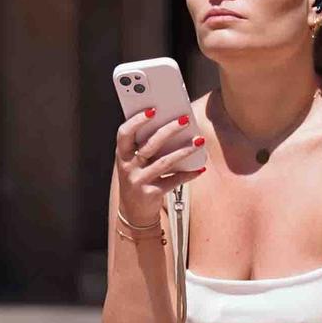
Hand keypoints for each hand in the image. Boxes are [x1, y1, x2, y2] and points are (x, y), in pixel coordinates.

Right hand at [114, 107, 206, 227]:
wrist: (134, 213)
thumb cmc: (138, 179)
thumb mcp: (134, 162)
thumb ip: (145, 145)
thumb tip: (172, 124)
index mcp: (122, 154)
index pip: (124, 133)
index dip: (136, 121)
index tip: (152, 109)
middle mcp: (128, 167)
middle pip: (149, 145)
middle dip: (169, 130)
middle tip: (185, 119)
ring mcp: (139, 181)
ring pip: (164, 162)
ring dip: (183, 151)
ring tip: (198, 141)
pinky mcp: (151, 193)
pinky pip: (173, 181)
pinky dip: (188, 174)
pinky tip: (199, 168)